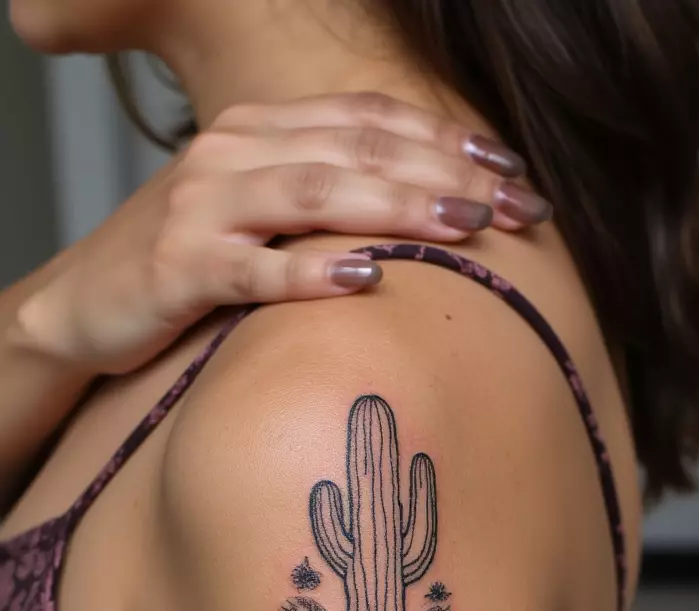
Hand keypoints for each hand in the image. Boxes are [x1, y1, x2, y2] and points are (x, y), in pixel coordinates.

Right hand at [15, 91, 551, 376]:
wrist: (84, 305)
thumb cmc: (187, 264)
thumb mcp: (256, 213)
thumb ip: (323, 198)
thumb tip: (424, 210)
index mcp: (260, 129)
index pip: (366, 119)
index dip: (444, 139)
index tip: (511, 173)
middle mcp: (234, 152)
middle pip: (355, 148)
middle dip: (443, 172)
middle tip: (516, 207)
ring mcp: (204, 207)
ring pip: (315, 193)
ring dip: (396, 205)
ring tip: (464, 224)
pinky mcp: (180, 268)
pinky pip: (255, 266)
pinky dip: (311, 272)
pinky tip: (366, 279)